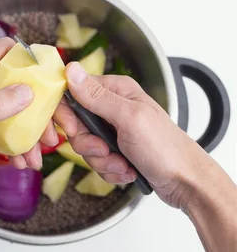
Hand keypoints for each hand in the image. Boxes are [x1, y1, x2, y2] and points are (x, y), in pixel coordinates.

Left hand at [0, 38, 33, 203]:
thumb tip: (25, 91)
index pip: (2, 51)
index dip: (28, 59)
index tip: (48, 78)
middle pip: (17, 81)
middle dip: (37, 104)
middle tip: (50, 128)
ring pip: (17, 105)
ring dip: (31, 129)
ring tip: (38, 153)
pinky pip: (9, 124)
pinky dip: (20, 141)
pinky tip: (23, 159)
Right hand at [55, 62, 210, 208]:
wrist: (185, 182)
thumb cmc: (165, 148)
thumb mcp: (129, 118)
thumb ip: (97, 97)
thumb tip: (71, 70)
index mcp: (115, 90)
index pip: (72, 94)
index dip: (67, 116)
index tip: (74, 131)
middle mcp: (113, 107)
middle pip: (76, 125)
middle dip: (88, 144)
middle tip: (106, 149)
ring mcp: (114, 129)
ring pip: (85, 146)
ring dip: (102, 160)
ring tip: (123, 164)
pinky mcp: (116, 149)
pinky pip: (96, 160)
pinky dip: (110, 169)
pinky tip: (127, 170)